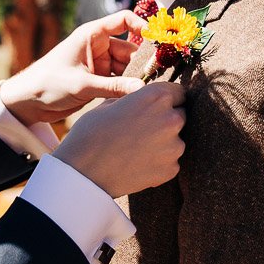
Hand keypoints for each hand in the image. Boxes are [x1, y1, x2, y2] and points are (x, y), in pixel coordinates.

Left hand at [0, 10, 147, 125]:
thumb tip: (142, 89)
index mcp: (92, 35)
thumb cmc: (48, 83)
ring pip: (128, 68)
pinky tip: (139, 97)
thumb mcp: (82, 85)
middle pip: (131, 49)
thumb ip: (113, 87)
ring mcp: (100, 65)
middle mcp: (99, 47)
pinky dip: (129, 88)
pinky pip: (121, 81)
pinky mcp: (99, 81)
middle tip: (159, 76)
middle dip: (144, 62)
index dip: (143, 27)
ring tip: (151, 90)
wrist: (28, 101)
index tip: (158, 40)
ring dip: (138, 77)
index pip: (124, 21)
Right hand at [54, 81, 184, 197]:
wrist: (83, 171)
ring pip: (176, 141)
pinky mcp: (171, 169)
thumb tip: (143, 100)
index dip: (167, 99)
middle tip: (143, 130)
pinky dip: (159, 162)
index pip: (178, 92)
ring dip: (163, 143)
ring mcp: (174, 146)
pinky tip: (138, 163)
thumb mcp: (110, 104)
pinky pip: (170, 162)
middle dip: (166, 120)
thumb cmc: (91, 133)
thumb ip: (135, 99)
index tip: (157, 107)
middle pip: (180, 116)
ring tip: (137, 149)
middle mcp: (171, 119)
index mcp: (156, 97)